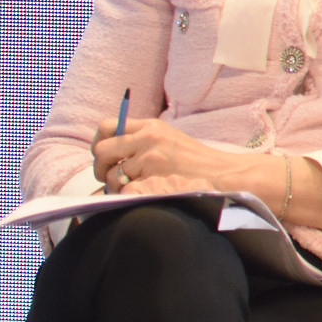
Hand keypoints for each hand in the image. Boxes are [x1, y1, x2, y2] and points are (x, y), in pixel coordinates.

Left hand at [91, 116, 248, 195]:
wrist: (222, 174)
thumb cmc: (196, 161)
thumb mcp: (168, 139)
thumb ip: (141, 140)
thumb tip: (109, 152)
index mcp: (151, 126)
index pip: (107, 126)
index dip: (99, 142)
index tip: (104, 154)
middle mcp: (147, 138)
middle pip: (101, 150)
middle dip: (101, 167)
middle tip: (110, 176)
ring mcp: (149, 159)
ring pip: (110, 174)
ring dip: (115, 185)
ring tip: (130, 188)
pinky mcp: (152, 179)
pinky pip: (124, 190)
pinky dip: (127, 195)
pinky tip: (140, 194)